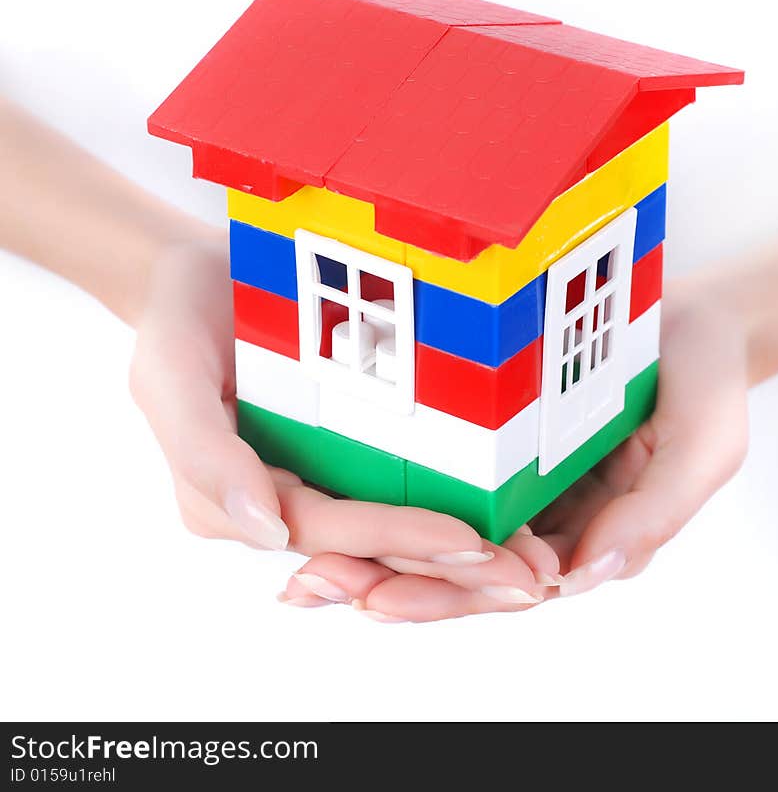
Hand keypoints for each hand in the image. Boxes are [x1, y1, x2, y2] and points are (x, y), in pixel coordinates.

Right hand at [129, 236, 558, 600]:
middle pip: (374, 541)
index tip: (471, 545)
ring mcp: (320, 469)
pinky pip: (404, 471)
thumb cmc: (175, 324)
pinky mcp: (347, 440)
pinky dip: (456, 489)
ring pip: (398, 517)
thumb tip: (267, 533)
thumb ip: (206, 455)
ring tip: (536, 549)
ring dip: (466, 543)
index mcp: (240, 501)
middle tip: (529, 572)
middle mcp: (287, 496)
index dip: (398, 538)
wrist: (197, 276)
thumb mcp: (170, 378)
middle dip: (450, 564)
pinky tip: (513, 496)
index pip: (329, 529)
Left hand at [280, 278, 748, 620]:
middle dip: (385, 581)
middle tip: (313, 583)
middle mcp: (535, 519)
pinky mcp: (488, 438)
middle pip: (455, 569)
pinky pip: (433, 471)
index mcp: (581, 536)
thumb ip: (655, 515)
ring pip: (433, 531)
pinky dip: (383, 489)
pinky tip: (326, 493)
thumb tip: (582, 577)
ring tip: (298, 562)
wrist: (690, 320)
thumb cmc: (703, 383)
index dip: (447, 597)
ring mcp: (509, 481)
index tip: (383, 598)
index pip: (510, 587)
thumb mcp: (702, 447)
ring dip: (368, 550)